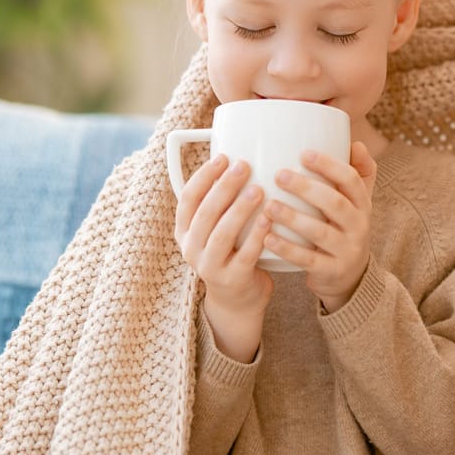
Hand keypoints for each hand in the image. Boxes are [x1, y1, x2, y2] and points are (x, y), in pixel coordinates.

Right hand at [175, 155, 273, 362]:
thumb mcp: (217, 227)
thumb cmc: (232, 251)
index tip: (223, 157)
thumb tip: (240, 156)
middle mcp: (191, 248)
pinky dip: (257, 236)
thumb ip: (221, 201)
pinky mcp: (232, 280)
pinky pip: (245, 255)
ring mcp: (209, 266)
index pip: (188, 199)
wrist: (238, 298)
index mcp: (184, 230)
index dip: (203, 176)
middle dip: (223, 187)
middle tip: (244, 166)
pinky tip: (269, 219)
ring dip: (239, 209)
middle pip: (205, 213)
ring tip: (258, 189)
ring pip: (222, 234)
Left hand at [263, 142, 377, 313]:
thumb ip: (358, 173)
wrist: (349, 276)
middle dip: (307, 188)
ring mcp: (346, 250)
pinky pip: (308, 260)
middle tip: (279, 175)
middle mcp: (359, 226)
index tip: (304, 153)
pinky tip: (267, 238)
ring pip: (319, 233)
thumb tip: (356, 143)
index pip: (351, 180)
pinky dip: (287, 249)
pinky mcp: (331, 271)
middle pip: (335, 203)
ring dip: (292, 218)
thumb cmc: (344, 228)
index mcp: (363, 204)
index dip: (330, 166)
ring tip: (268, 206)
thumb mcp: (357, 203)